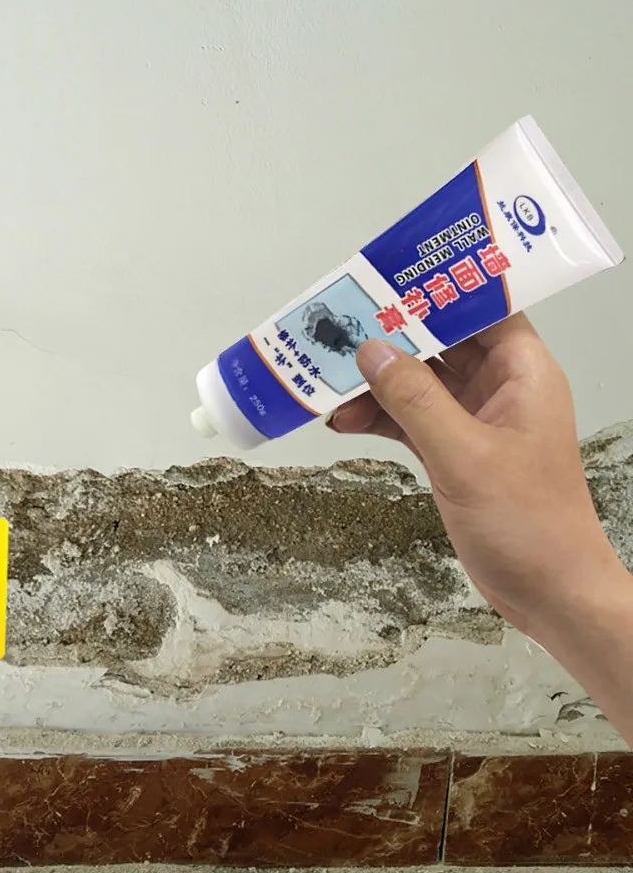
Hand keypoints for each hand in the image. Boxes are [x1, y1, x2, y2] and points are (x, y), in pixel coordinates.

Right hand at [328, 314, 625, 638]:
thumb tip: (369, 351)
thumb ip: (414, 399)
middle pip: (439, 342)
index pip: (480, 309)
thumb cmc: (527, 522)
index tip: (384, 281)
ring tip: (327, 383)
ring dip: (374, 384)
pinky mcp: (452, 451)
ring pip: (417, 383)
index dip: (435, 290)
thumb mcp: (464, 455)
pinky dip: (377, 418)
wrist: (546, 591)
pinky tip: (343, 421)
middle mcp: (498, 387)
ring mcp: (473, 420)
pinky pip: (409, 420)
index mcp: (522, 372)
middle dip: (389, 337)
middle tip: (337, 329)